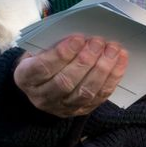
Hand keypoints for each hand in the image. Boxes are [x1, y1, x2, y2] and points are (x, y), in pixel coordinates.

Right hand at [13, 35, 128, 116]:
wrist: (40, 83)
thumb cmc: (40, 58)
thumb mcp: (37, 48)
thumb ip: (52, 42)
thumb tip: (81, 35)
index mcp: (25, 78)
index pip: (43, 68)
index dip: (62, 54)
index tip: (78, 38)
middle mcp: (41, 97)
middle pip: (66, 82)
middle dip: (85, 60)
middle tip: (98, 41)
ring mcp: (62, 108)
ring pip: (85, 92)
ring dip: (102, 69)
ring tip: (112, 49)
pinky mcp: (80, 111)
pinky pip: (99, 97)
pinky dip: (113, 78)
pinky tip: (120, 60)